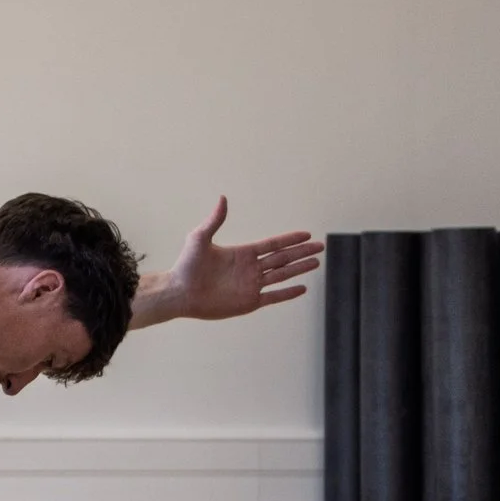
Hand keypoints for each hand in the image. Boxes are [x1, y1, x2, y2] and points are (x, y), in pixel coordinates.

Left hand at [163, 196, 322, 320]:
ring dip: (299, 269)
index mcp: (242, 253)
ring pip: (282, 275)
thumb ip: (214, 220)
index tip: (306, 234)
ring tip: (316, 263)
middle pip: (282, 258)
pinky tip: (303, 288)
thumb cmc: (185, 266)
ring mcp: (251, 285)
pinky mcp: (248, 302)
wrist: (179, 293)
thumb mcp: (199, 238)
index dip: (290, 239)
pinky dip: (288, 293)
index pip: (273, 244)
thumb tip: (223, 198)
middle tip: (320, 246)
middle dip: (302, 252)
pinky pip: (273, 296)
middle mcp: (250, 269)